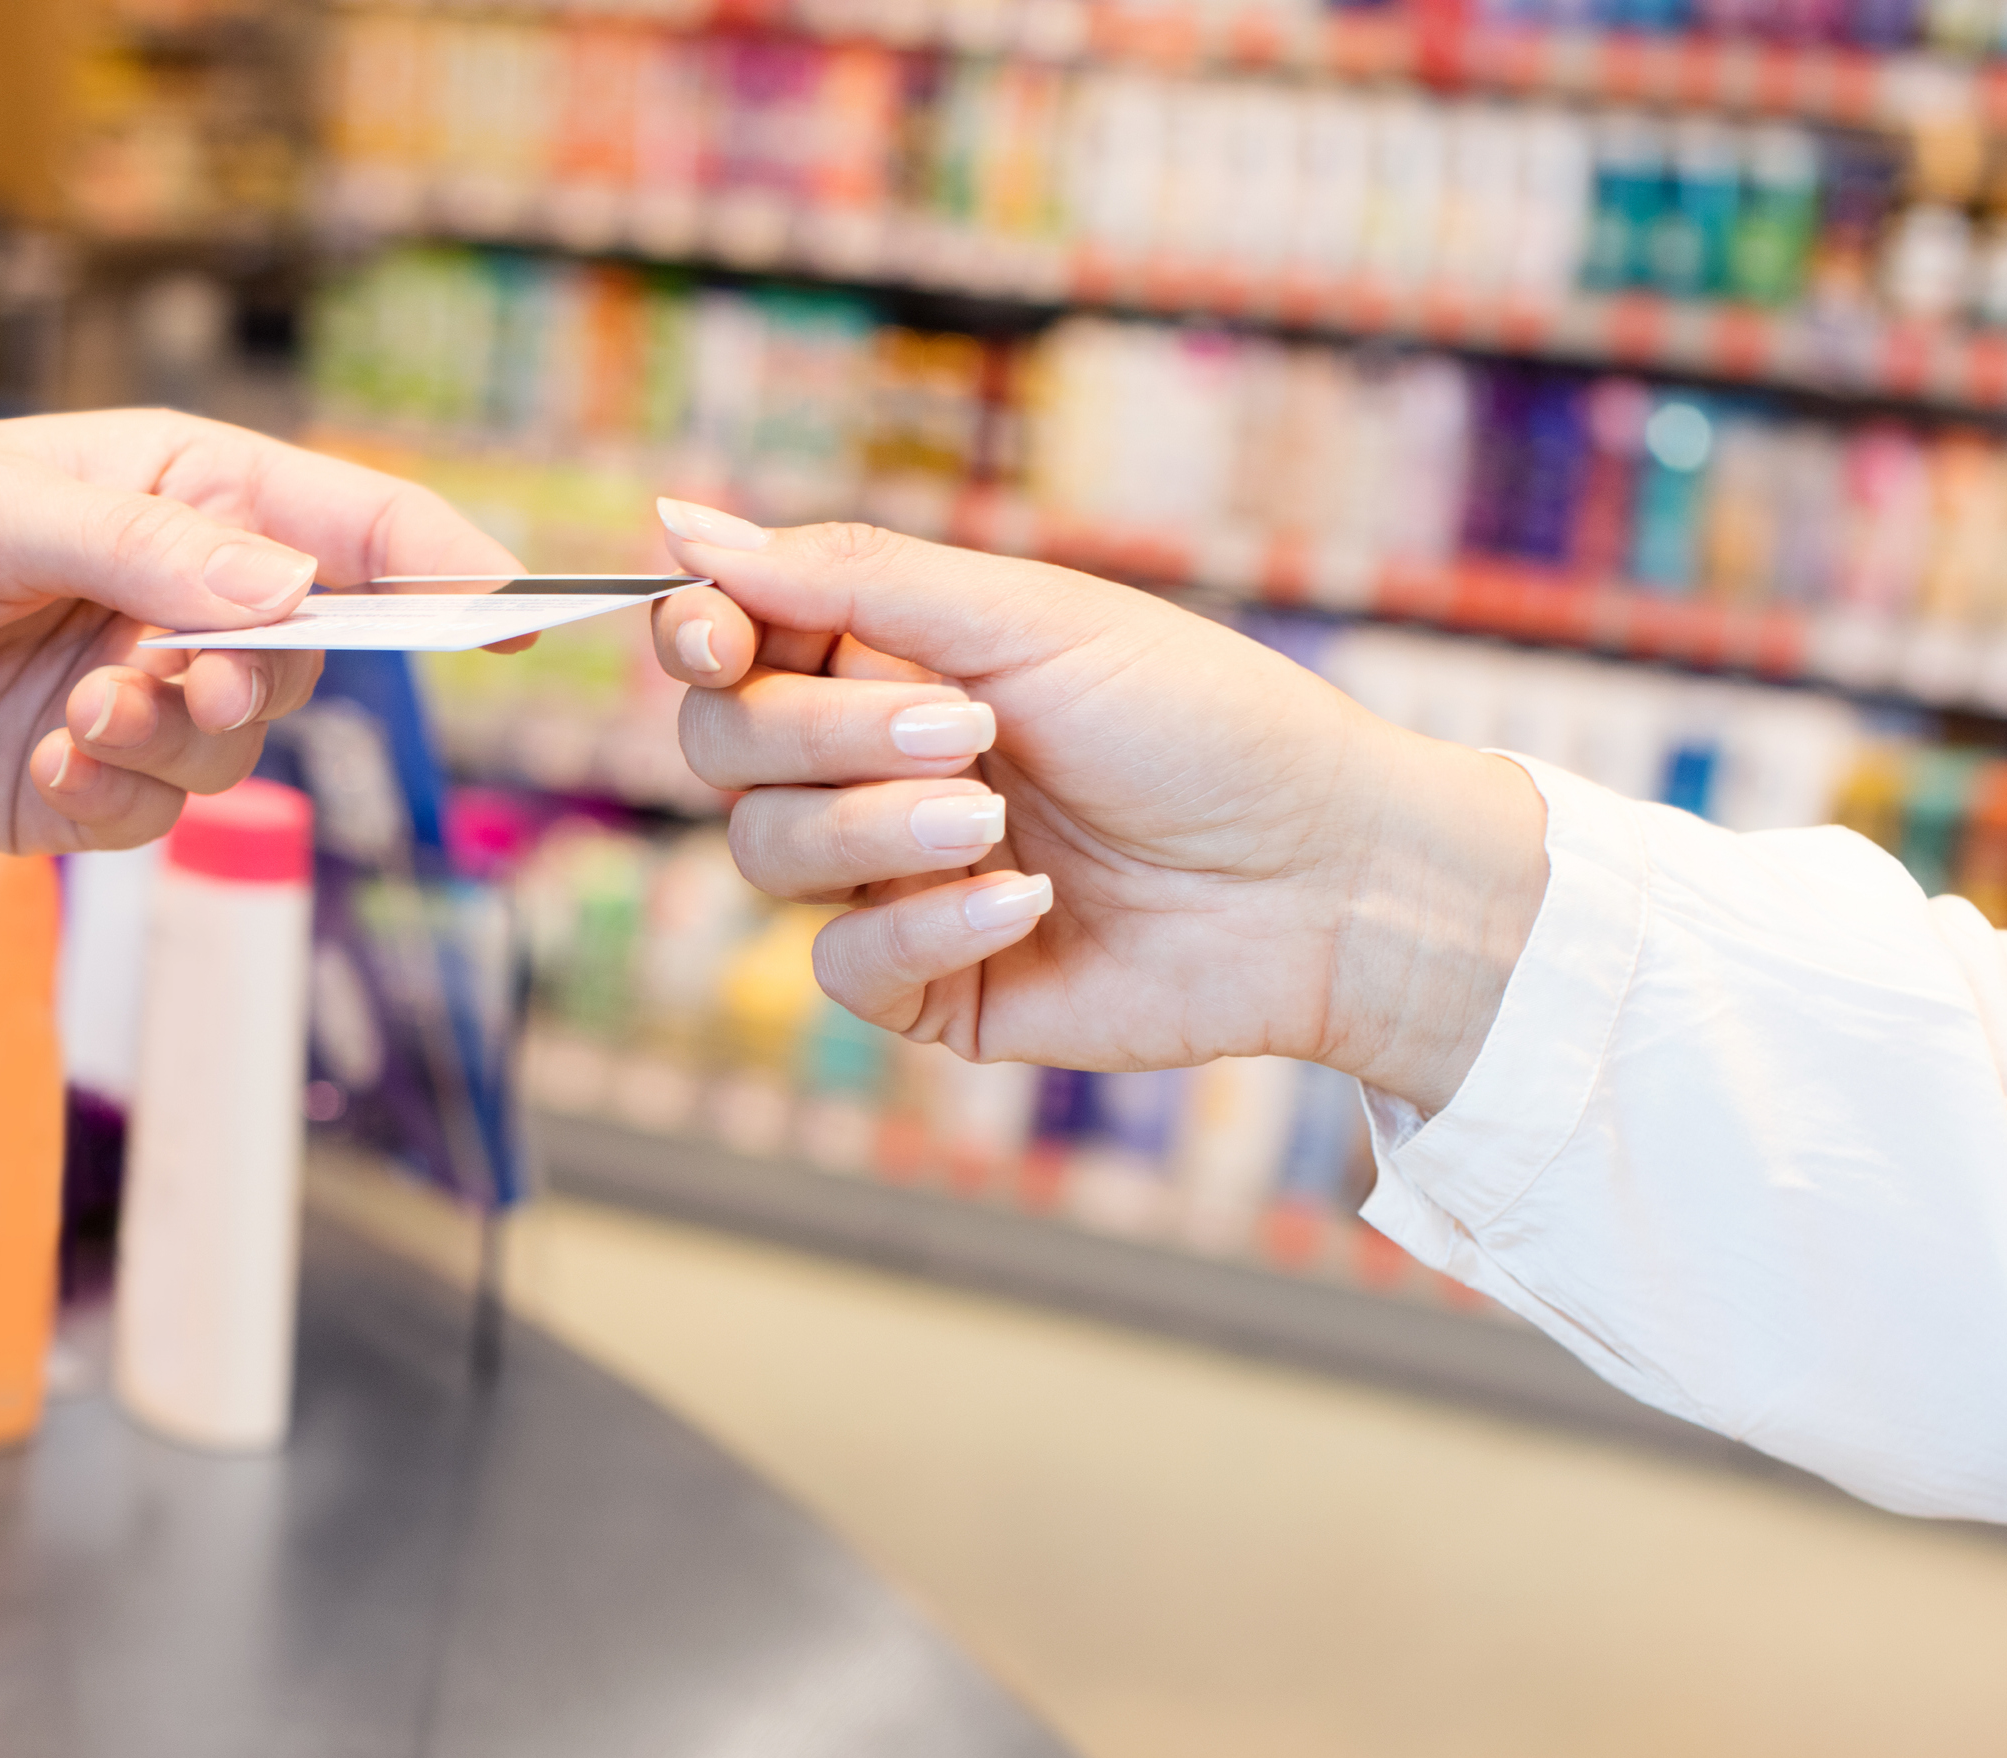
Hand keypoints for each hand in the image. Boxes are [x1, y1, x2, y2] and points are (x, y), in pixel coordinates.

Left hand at [0, 410, 519, 851]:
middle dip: (256, 676)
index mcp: (180, 494)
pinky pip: (155, 820)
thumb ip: (145, 553)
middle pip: (307, 658)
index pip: (348, 529)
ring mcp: (126, 699)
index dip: (441, 569)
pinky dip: (118, 803)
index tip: (513, 610)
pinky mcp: (72, 790)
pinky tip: (51, 767)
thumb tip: (281, 597)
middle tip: (173, 677)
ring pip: (235, 750)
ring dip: (175, 743)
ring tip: (82, 717)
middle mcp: (171, 597)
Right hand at [648, 504, 1551, 1110]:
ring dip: (876, 829)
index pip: (727, 648)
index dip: (697, 640)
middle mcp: (874, 766)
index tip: (718, 640)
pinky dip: (924, 928)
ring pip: (767, 856)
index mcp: (891, 658)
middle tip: (963, 731)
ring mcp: (895, 881)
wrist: (1326, 876)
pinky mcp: (932, 988)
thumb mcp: (1028, 617)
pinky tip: (1029, 902)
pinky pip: (843, 967)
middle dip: (819, 737)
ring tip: (996, 821)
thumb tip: (680, 520)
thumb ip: (848, 577)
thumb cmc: (1202, 722)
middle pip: (725, 750)